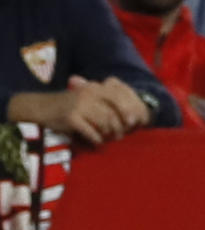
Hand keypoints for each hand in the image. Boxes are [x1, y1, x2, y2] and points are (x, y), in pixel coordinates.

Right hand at [11, 78, 154, 145]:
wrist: (42, 107)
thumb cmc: (72, 106)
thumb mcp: (90, 99)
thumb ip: (109, 104)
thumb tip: (136, 119)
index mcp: (95, 87)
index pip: (120, 97)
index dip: (130, 111)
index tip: (135, 123)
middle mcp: (88, 93)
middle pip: (115, 113)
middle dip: (121, 127)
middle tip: (120, 135)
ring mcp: (79, 105)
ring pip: (105, 123)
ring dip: (109, 134)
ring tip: (107, 137)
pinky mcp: (71, 117)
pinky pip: (92, 132)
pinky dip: (97, 139)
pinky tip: (97, 141)